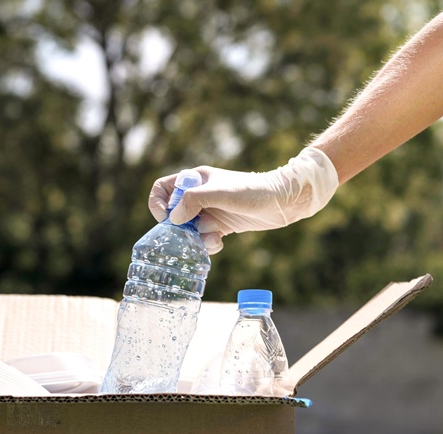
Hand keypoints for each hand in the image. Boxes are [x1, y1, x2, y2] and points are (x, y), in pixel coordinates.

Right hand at [148, 147, 338, 253]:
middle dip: (180, 228)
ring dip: (196, 238)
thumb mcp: (220, 194)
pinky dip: (208, 243)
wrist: (283, 202)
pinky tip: (220, 242)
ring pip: (189, 229)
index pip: (163, 188)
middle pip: (174, 213)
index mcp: (196, 179)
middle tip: (190, 235)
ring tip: (212, 239)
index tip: (167, 219)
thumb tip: (174, 219)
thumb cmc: (253, 192)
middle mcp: (200, 194)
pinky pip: (204, 237)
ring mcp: (211, 210)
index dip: (158, 204)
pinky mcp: (221, 224)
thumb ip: (193, 201)